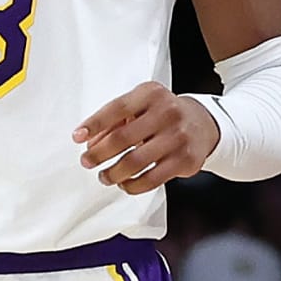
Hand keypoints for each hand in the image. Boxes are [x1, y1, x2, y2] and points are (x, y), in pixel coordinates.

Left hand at [74, 82, 220, 191]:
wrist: (202, 123)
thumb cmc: (162, 115)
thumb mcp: (140, 106)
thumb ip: (114, 120)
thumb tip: (89, 143)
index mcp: (151, 94)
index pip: (116, 108)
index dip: (94, 124)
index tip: (77, 137)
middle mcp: (167, 112)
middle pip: (122, 138)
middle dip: (98, 154)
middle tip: (87, 161)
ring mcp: (178, 136)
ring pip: (134, 162)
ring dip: (112, 173)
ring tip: (104, 176)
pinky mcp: (185, 160)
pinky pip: (151, 179)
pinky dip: (132, 186)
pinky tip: (124, 184)